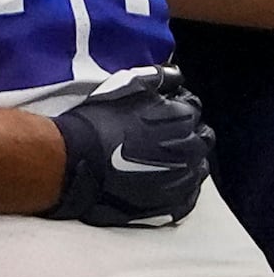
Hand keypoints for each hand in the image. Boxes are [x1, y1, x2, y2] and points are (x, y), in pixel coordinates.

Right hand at [46, 67, 210, 226]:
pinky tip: (159, 183)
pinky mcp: (173, 202)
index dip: (174, 109)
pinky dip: (178, 189)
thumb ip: (158, 77)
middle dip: (186, 137)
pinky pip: (188, 196)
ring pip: (198, 167)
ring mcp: (184, 178)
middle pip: (201, 139)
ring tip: (158, 162)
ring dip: (185, 162)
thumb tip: (176, 74)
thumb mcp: (126, 85)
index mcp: (184, 116)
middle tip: (157, 139)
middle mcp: (192, 147)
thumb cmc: (98, 121)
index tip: (156, 115)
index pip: (193, 108)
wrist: (75, 160)